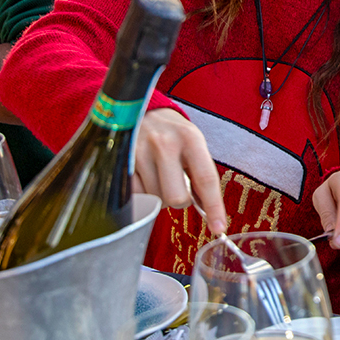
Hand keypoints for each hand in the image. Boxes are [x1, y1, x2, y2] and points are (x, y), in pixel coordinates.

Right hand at [131, 108, 227, 233]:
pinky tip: (144, 178)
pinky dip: (143, 195)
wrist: (139, 112)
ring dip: (159, 196)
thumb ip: (200, 175)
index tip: (218, 228)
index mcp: (190, 139)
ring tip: (159, 176)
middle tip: (177, 187)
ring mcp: (140, 152)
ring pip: (155, 199)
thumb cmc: (172, 134)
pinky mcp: (121, 162)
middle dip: (179, 200)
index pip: (205, 179)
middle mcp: (164, 144)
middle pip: (177, 198)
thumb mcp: (193, 144)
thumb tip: (210, 213)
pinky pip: (136, 196)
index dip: (213, 207)